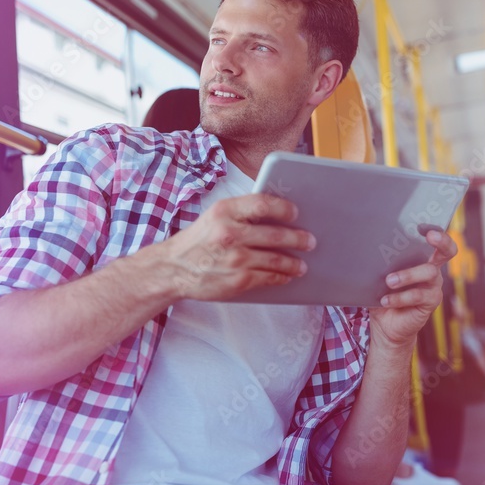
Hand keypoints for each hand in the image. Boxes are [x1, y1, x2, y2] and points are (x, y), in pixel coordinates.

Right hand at [159, 193, 314, 300]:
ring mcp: (235, 258)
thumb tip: (279, 217)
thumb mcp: (215, 217)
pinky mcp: (237, 280)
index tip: (295, 213)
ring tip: (302, 264)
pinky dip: (280, 277)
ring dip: (293, 262)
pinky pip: (268, 277)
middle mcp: (230, 233)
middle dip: (298, 238)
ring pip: (276, 259)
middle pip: (275, 234)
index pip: (263, 204)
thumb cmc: (199, 240)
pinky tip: (286, 275)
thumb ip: (242, 214)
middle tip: (310, 241)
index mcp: (225, 211)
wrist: (173, 268)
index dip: (284, 208)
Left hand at [369, 229, 458, 349]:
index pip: (436, 240)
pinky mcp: (430, 302)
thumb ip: (381, 263)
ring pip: (428, 272)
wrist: (385, 324)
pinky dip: (399, 297)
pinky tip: (385, 300)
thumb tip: (365, 245)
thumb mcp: (380, 276)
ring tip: (389, 281)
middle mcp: (432, 270)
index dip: (438, 231)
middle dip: (441, 241)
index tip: (427, 226)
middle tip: (429, 236)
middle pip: (447, 251)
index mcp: (421, 259)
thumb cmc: (382, 294)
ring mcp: (433, 286)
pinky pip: (418, 296)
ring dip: (407, 275)